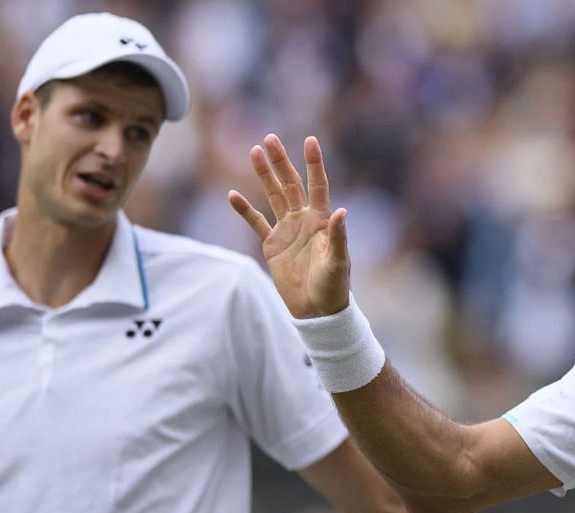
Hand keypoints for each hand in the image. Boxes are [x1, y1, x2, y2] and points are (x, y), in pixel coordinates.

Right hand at [229, 134, 349, 317]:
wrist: (317, 310)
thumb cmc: (334, 287)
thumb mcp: (339, 262)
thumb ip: (338, 237)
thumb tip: (342, 211)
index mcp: (321, 220)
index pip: (317, 185)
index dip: (314, 163)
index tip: (310, 140)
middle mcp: (304, 220)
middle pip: (291, 184)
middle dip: (281, 162)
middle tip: (269, 139)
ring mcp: (287, 231)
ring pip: (274, 196)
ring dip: (264, 176)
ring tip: (254, 152)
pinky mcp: (272, 245)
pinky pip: (256, 223)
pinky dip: (245, 210)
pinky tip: (232, 195)